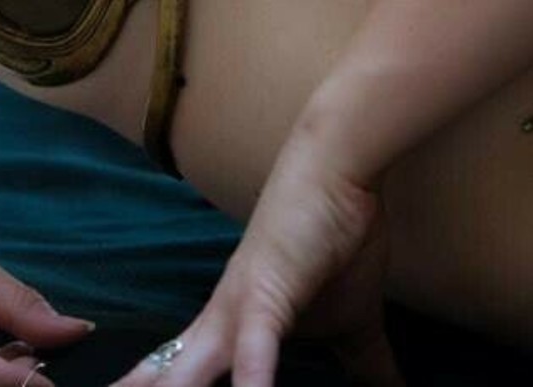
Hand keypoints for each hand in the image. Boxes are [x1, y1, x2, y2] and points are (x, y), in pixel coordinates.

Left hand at [107, 131, 403, 386]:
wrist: (339, 166)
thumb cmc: (338, 237)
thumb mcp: (354, 324)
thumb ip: (365, 365)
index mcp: (228, 330)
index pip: (179, 376)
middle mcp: (218, 322)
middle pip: (166, 376)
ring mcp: (236, 306)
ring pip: (187, 371)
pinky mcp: (265, 292)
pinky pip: (253, 347)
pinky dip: (250, 382)